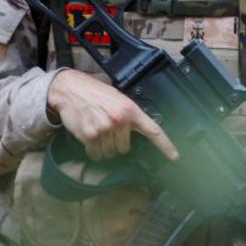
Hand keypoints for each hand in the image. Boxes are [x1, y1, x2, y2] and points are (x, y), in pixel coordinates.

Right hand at [47, 69, 178, 161]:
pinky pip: (95, 153)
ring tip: (96, 131)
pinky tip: (88, 136)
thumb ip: (129, 115)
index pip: (153, 131)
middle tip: (107, 131)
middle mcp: (120, 120)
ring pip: (109, 153)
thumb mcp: (118, 99)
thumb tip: (137, 132)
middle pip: (124, 149)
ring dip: (103, 148)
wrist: (71, 88)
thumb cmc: (95, 93)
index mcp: (131, 110)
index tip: (175, 157)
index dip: (165, 145)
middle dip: (116, 144)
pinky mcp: (90, 135)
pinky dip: (92, 150)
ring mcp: (105, 128)